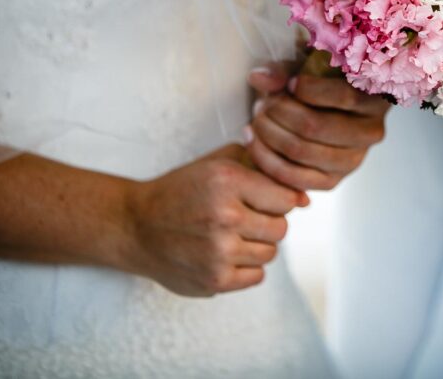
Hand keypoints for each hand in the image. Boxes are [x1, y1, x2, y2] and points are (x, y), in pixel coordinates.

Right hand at [120, 144, 306, 296]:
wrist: (136, 227)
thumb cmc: (183, 191)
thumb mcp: (216, 164)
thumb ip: (261, 167)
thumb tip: (306, 198)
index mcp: (227, 181)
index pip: (287, 198)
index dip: (277, 200)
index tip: (261, 200)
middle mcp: (225, 216)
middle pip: (281, 228)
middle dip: (267, 224)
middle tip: (243, 219)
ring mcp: (219, 251)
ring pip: (270, 253)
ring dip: (256, 246)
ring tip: (230, 236)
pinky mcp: (215, 280)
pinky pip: (256, 276)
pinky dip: (245, 268)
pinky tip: (224, 254)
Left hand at [245, 62, 389, 190]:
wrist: (323, 113)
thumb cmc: (318, 85)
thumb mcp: (308, 69)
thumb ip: (284, 70)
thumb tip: (259, 78)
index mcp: (375, 100)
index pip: (345, 96)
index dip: (309, 89)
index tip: (289, 84)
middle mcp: (370, 133)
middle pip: (316, 126)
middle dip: (279, 112)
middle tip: (261, 103)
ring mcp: (353, 161)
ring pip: (301, 151)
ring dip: (269, 134)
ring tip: (255, 120)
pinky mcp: (332, 181)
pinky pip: (295, 178)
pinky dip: (267, 159)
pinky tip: (252, 140)